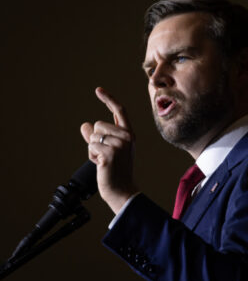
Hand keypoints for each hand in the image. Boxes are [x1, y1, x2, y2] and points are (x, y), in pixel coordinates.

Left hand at [80, 87, 137, 213]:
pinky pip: (91, 146)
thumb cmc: (115, 170)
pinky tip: (101, 165)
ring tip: (104, 161)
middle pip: (99, 124)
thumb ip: (97, 136)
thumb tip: (85, 125)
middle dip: (95, 139)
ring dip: (93, 149)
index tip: (98, 90)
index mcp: (129, 134)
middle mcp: (127, 137)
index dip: (109, 99)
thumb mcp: (108, 150)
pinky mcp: (110, 153)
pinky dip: (92, 156)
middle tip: (105, 155)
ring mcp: (120, 144)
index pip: (119, 111)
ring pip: (93, 136)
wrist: (122, 190)